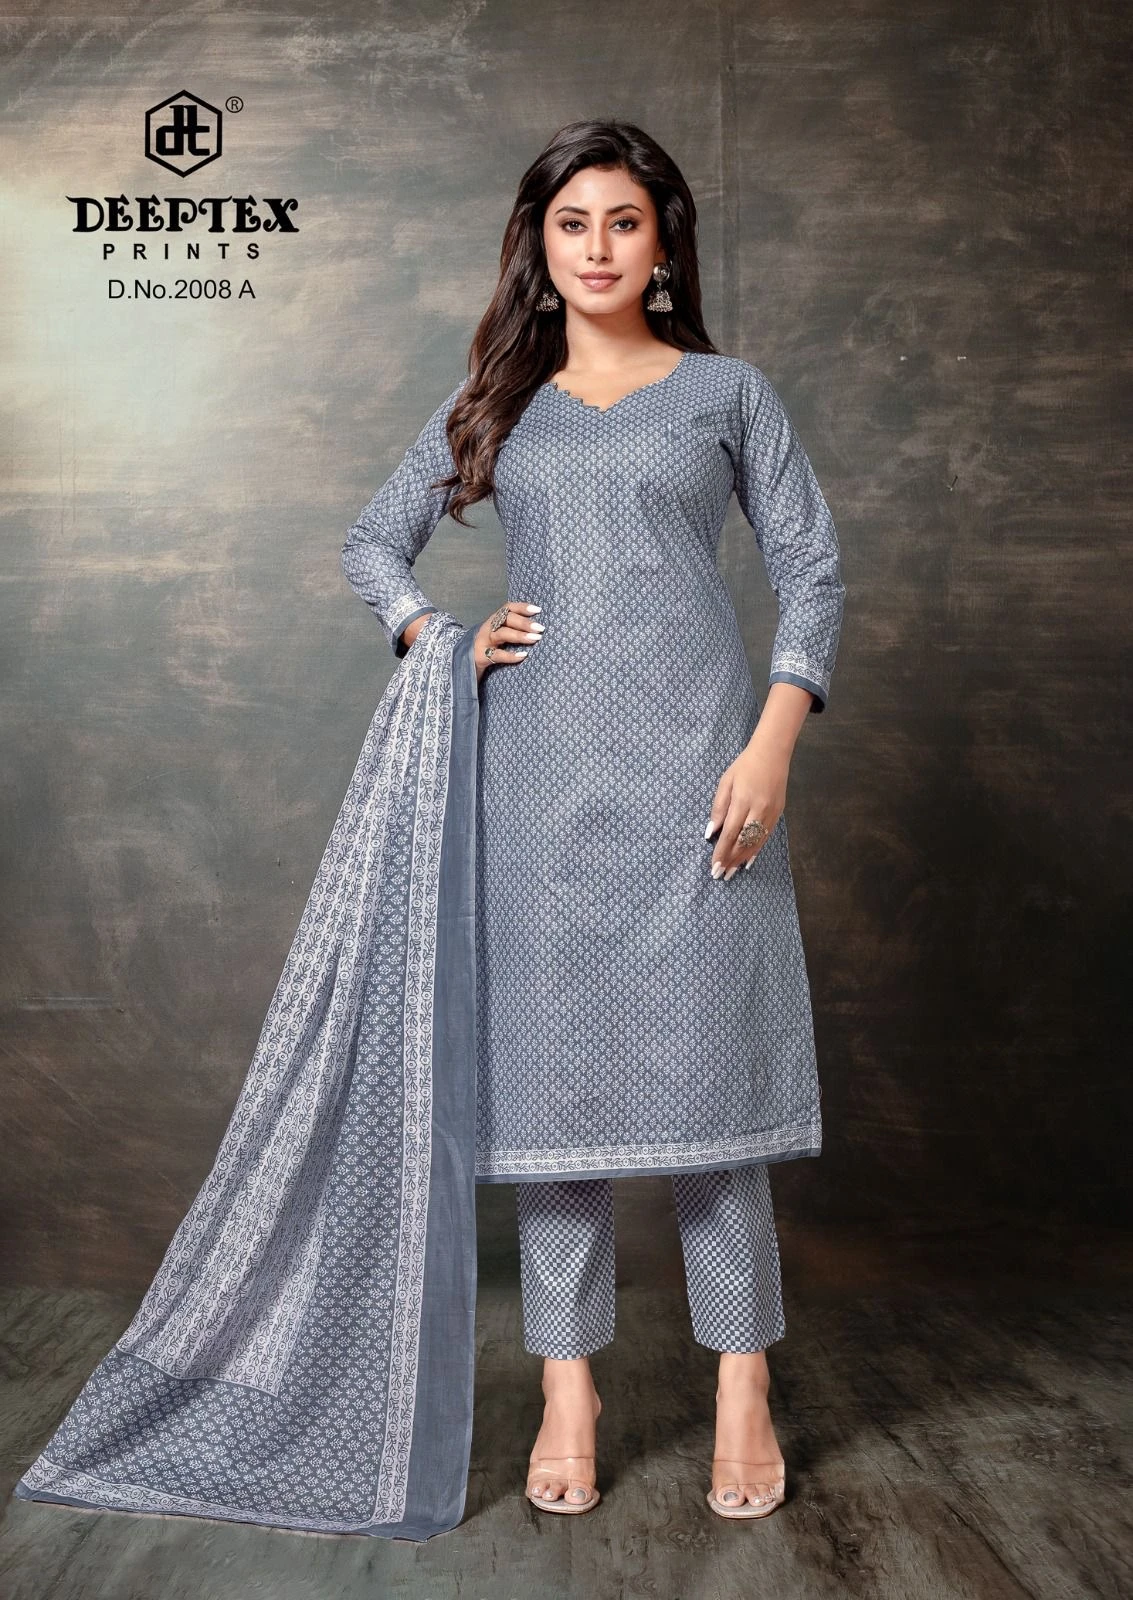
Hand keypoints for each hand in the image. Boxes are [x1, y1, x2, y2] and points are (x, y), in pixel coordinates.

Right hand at [473, 600, 543, 683]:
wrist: (465, 661)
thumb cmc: (489, 646)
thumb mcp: (499, 633)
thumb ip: (513, 628)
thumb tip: (538, 629)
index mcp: (495, 620)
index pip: (508, 608)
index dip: (523, 607)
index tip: (538, 610)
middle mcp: (489, 627)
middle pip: (506, 619)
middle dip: (524, 623)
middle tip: (540, 628)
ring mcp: (485, 641)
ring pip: (502, 634)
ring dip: (519, 635)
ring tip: (535, 639)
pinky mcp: (482, 656)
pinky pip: (497, 655)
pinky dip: (510, 655)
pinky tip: (523, 655)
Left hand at [705, 743, 787, 879]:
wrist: (773, 754)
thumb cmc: (745, 766)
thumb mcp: (726, 782)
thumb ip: (718, 807)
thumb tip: (711, 831)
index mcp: (743, 801)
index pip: (729, 834)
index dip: (721, 852)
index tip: (714, 866)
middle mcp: (759, 811)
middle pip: (743, 842)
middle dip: (731, 860)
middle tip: (720, 875)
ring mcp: (771, 814)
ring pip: (756, 843)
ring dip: (742, 859)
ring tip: (732, 872)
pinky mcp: (778, 814)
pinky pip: (765, 838)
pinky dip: (756, 851)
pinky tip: (748, 860)